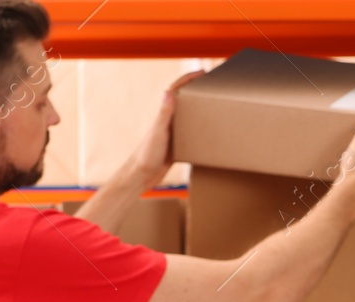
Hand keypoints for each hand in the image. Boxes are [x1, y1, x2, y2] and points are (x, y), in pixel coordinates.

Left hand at [125, 69, 203, 187]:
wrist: (141, 176)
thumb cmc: (146, 155)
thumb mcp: (158, 133)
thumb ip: (164, 114)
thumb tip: (168, 93)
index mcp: (163, 115)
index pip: (177, 90)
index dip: (189, 79)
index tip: (203, 72)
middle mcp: (167, 121)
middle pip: (184, 101)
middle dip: (196, 92)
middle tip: (211, 87)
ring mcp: (171, 134)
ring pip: (188, 118)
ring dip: (198, 111)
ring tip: (213, 107)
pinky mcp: (175, 146)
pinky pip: (189, 135)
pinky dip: (198, 132)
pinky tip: (208, 135)